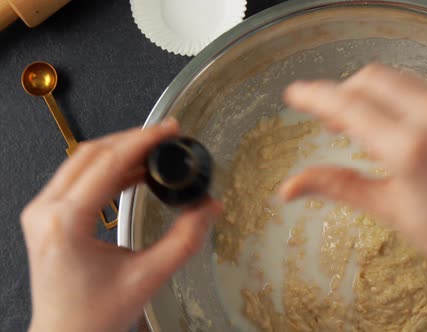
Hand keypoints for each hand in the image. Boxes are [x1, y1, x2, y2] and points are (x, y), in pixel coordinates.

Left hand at [21, 119, 220, 331]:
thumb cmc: (97, 315)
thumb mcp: (148, 277)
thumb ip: (185, 240)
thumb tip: (211, 206)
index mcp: (67, 222)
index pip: (108, 163)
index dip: (143, 141)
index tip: (170, 129)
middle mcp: (45, 210)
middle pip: (91, 153)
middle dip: (132, 140)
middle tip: (167, 136)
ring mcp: (41, 211)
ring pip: (81, 161)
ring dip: (119, 151)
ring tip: (156, 152)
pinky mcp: (46, 216)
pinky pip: (77, 178)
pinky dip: (108, 169)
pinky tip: (135, 172)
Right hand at [280, 64, 426, 274]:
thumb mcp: (392, 211)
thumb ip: (339, 186)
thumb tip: (289, 186)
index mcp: (410, 148)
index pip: (348, 105)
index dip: (314, 96)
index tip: (294, 94)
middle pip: (370, 78)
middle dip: (343, 92)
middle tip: (329, 120)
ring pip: (396, 77)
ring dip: (369, 92)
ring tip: (361, 126)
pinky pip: (421, 85)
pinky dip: (397, 96)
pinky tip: (394, 124)